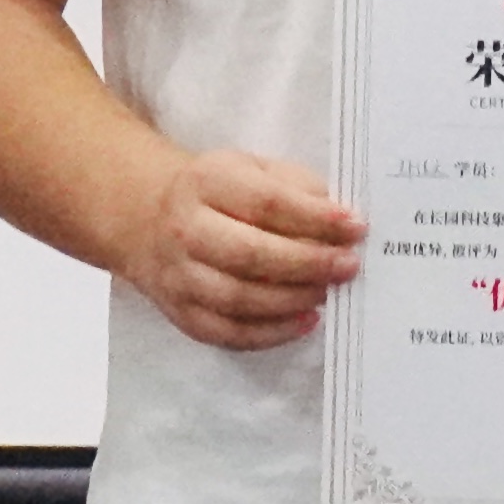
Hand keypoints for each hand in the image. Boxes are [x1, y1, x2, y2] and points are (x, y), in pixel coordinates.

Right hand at [125, 147, 364, 348]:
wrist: (148, 218)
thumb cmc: (216, 193)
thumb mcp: (250, 169)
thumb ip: (295, 188)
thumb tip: (341, 224)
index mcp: (206, 183)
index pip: (266, 203)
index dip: (315, 218)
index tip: (355, 227)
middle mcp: (185, 229)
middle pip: (250, 254)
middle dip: (308, 263)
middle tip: (348, 266)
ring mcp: (179, 276)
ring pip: (239, 298)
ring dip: (293, 300)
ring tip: (327, 292)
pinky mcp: (181, 312)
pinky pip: (229, 333)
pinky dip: (272, 333)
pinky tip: (304, 321)